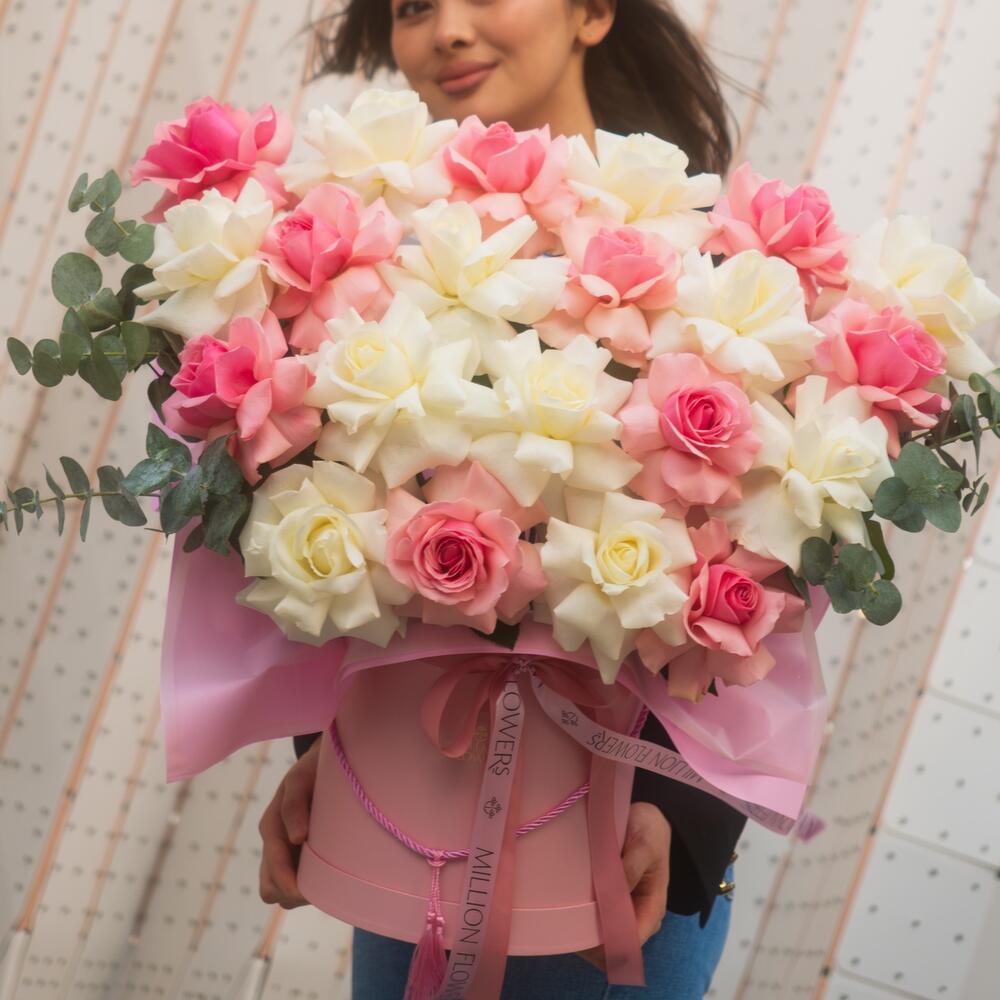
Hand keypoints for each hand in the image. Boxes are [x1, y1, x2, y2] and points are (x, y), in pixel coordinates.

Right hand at [257, 738, 319, 907]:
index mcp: (272, 828)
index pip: (273, 872)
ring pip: (282, 893)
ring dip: (300, 894)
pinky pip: (297, 885)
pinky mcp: (298, 857)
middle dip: (292, 894)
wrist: (321, 765)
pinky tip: (331, 874)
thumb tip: (296, 838)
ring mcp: (285, 853)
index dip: (290, 885)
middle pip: (271, 890)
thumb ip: (293, 805)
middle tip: (321, 887)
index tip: (311, 889)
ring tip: (327, 881)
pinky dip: (309, 888)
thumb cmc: (312, 770)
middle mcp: (275, 844)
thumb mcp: (300, 779)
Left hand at [576, 801, 670, 971]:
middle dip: (588, 943)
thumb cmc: (650, 831)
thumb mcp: (644, 844)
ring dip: (580, 933)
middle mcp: (636, 916)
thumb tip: (611, 891)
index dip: (607, 945)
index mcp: (651, 909)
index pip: (630, 943)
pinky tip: (560, 911)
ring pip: (600, 937)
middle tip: (561, 928)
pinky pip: (593, 920)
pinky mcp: (607, 901)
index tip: (582, 935)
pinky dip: (577, 920)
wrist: (647, 819)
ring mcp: (621, 911)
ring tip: (557, 920)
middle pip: (612, 947)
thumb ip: (631, 868)